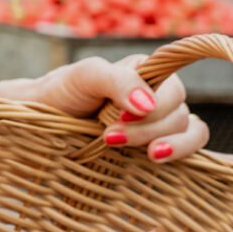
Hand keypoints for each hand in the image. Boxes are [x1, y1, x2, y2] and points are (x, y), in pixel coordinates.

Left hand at [27, 55, 208, 162]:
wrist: (42, 119)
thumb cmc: (64, 91)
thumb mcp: (86, 76)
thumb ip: (118, 81)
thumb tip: (148, 104)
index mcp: (146, 72)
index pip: (173, 88)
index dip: (157, 104)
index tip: (123, 117)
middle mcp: (158, 96)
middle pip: (179, 113)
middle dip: (149, 129)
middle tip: (110, 138)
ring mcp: (160, 124)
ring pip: (190, 131)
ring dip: (170, 144)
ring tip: (149, 156)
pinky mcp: (157, 147)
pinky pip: (190, 150)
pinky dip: (181, 154)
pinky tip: (158, 159)